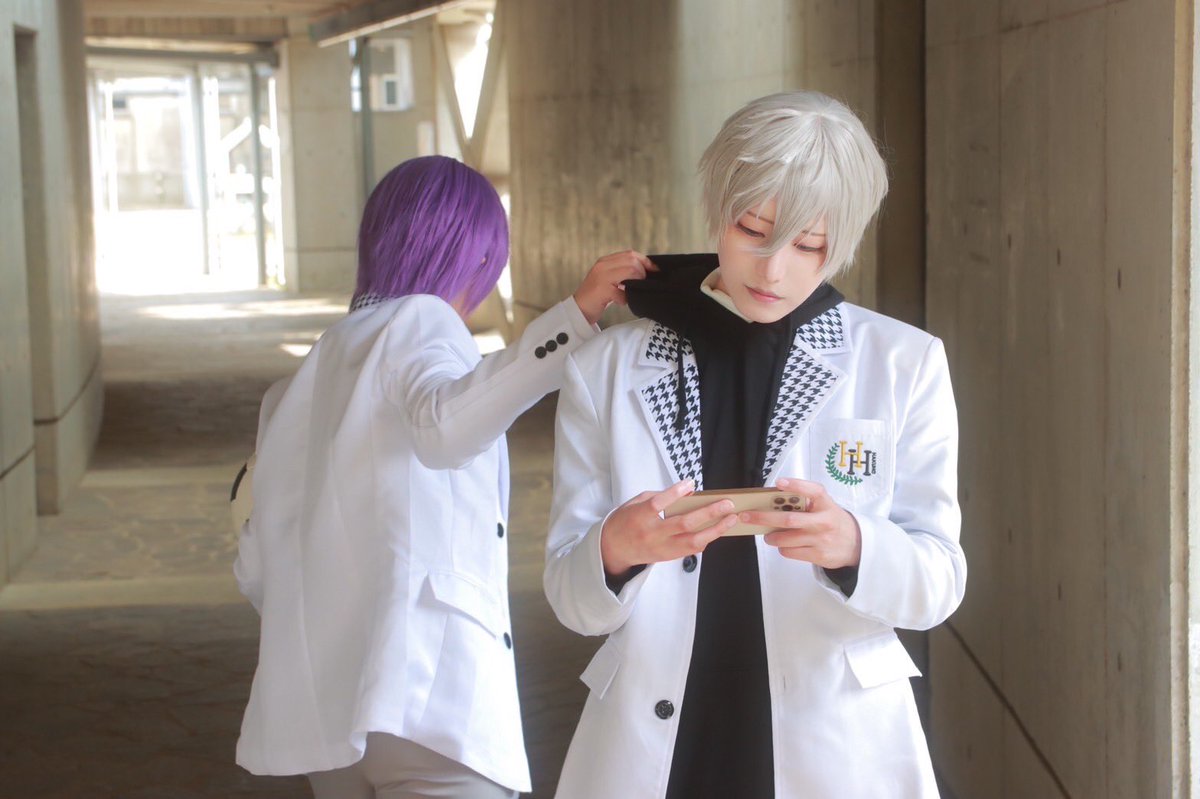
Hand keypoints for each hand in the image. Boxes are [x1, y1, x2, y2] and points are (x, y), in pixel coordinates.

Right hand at [573, 250, 654, 324]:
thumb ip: (622, 271)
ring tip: (630, 292)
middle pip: (632, 261)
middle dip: (642, 273)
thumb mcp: (609, 278)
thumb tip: (646, 271)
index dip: (645, 261)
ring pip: (631, 271)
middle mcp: (602, 265)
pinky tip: (621, 302)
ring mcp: (601, 277)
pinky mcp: (602, 290)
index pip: (630, 254)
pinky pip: (623, 292)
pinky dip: (625, 299)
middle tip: (640, 285)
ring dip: (636, 284)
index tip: (654, 270)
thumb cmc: (597, 296)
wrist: (578, 310)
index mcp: (605, 261)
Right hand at [600, 479, 737, 577]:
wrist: (615, 549)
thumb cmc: (626, 520)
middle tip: (727, 504)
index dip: (674, 493)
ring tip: (731, 519)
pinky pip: (692, 549)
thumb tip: (687, 491)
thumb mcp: (636, 502)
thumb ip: (660, 496)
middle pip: (683, 524)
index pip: (658, 504)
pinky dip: (706, 538)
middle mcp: (652, 534)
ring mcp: (662, 547)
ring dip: (715, 530)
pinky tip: (717, 529)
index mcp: (640, 517)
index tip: (690, 484)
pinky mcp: (669, 556)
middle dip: (708, 513)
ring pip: (693, 541)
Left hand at [738, 478, 861, 568]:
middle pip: (789, 519)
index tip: (779, 483)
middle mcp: (824, 520)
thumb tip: (770, 503)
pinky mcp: (819, 555)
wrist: (855, 544)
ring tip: (768, 536)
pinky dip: (782, 548)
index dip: (796, 485)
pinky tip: (785, 545)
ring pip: (786, 538)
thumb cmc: (831, 520)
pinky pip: (790, 552)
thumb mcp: (824, 506)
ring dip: (771, 537)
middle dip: (763, 518)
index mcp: (826, 503)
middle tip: (746, 516)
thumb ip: (804, 502)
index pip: (813, 490)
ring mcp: (822, 539)